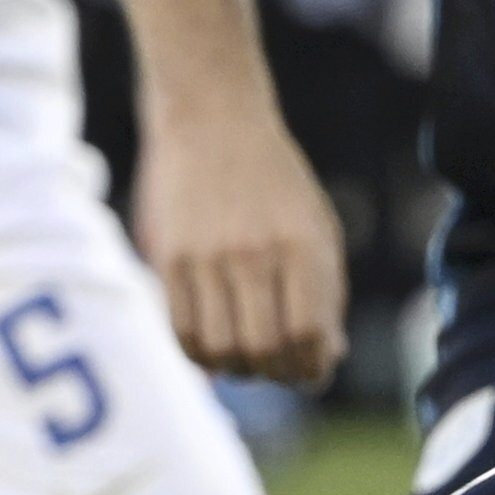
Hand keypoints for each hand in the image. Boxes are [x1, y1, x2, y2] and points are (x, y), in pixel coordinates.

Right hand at [131, 108, 348, 384]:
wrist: (213, 120)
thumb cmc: (276, 183)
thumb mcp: (317, 228)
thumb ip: (325, 294)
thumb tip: (322, 361)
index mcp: (302, 245)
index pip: (309, 335)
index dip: (313, 367)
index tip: (311, 370)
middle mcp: (254, 252)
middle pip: (265, 349)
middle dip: (278, 374)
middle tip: (279, 368)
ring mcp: (207, 255)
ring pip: (222, 349)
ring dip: (239, 369)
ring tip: (247, 358)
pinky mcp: (170, 257)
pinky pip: (182, 331)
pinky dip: (201, 355)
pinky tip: (215, 346)